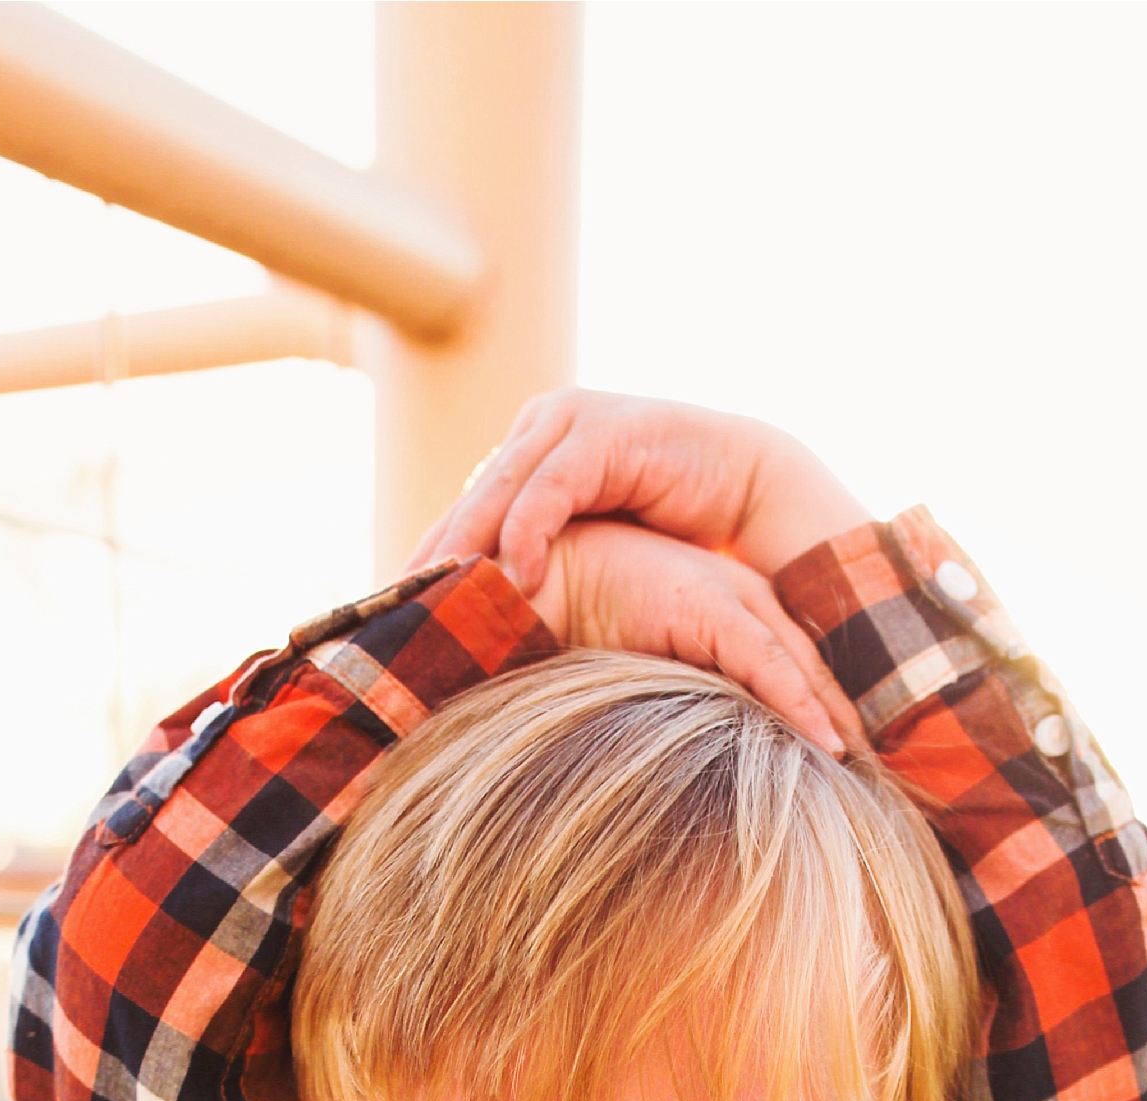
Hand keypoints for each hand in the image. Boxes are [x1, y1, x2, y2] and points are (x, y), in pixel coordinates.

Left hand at [414, 390, 872, 601]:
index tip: (397, 618)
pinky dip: (528, 531)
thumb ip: (546, 568)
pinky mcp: (603, 433)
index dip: (432, 564)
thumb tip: (495, 629)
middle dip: (434, 559)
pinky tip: (515, 577)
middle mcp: (540, 429)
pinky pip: (551, 486)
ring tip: (442, 600)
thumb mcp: (593, 550)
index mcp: (529, 455)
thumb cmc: (672, 531)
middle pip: (470, 502)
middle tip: (396, 613)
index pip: (466, 514)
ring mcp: (569, 424)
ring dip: (469, 547)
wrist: (750, 490)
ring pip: (500, 492)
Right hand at [524, 521, 862, 754]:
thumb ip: (670, 699)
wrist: (525, 584)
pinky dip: (799, 702)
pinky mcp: (706, 604)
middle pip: (808, 662)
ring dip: (837, 714)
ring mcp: (724, 597)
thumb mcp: (636, 675)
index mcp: (720, 611)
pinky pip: (765, 661)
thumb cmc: (569, 631)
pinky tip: (827, 743)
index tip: (856, 759)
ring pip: (798, 663)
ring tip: (870, 764)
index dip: (824, 707)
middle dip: (847, 711)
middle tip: (886, 766)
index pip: (788, 664)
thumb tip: (688, 764)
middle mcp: (734, 599)